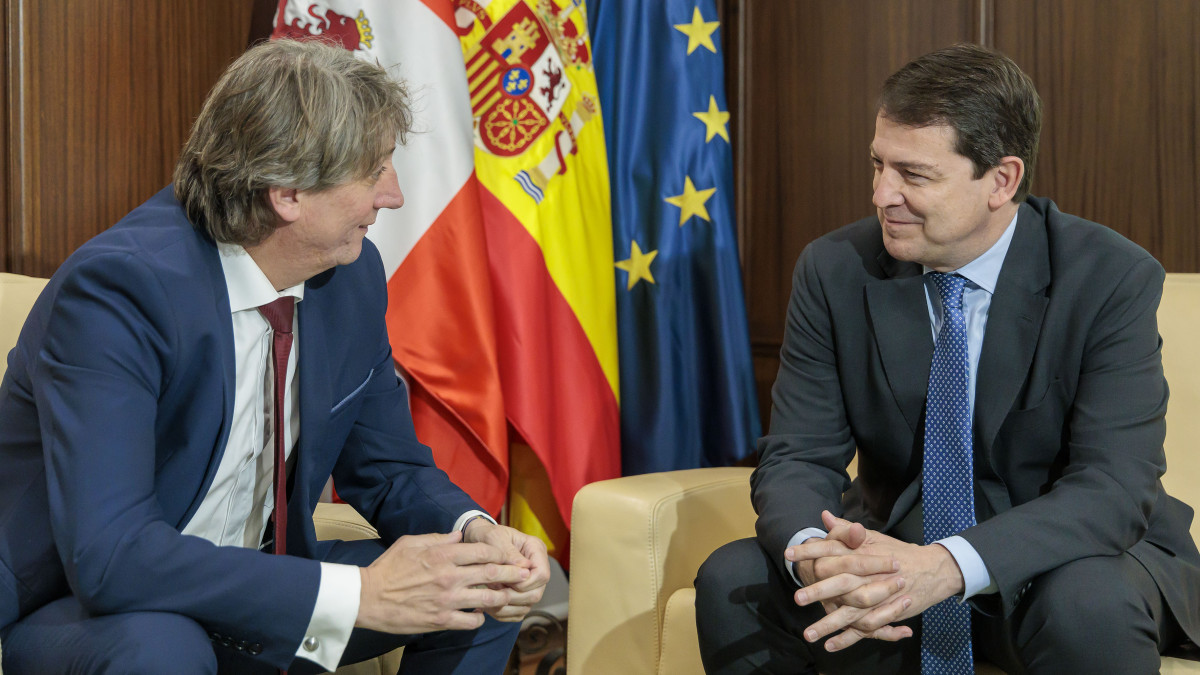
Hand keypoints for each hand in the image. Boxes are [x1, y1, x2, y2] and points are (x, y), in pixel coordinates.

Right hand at [356, 530, 529, 633]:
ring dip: (501, 597)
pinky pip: (471, 621)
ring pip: (488, 599)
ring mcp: (447, 600)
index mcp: (443, 555)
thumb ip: (439, 538)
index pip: (484, 551)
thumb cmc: (388, 567)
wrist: (367, 598)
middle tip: (524, 575)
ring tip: (509, 596)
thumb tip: (459, 535)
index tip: (508, 556)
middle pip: (492, 573)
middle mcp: (450, 576)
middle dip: (513, 573)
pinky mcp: (441, 620)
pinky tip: (479, 615)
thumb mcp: (412, 542)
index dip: (501, 553)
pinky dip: (479, 618)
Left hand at [463, 520, 550, 620]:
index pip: (542, 575)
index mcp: (536, 549)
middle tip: (491, 589)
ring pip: (527, 605)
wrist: (477, 539)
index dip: (524, 582)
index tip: (502, 580)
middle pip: (536, 593)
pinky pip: (517, 613)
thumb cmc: (487, 535)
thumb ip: (507, 551)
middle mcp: (537, 567)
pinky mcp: (521, 594)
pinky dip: (502, 613)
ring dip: (506, 605)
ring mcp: (530, 583)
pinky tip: (487, 605)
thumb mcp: (494, 537)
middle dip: (513, 596)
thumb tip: (523, 567)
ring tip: (487, 595)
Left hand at [791, 511, 965, 650]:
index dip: (810, 551)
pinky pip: (866, 629)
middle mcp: (869, 575)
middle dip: (819, 591)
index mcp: (862, 553)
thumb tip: (825, 516)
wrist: (931, 569)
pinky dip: (849, 639)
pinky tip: (831, 645)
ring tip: (809, 634)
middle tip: (797, 598)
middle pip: (841, 583)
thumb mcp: (872, 538)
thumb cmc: (896, 552)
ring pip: (851, 612)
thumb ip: (845, 531)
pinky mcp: (886, 613)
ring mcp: (878, 596)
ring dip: (829, 624)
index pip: (833, 550)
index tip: (788, 553)